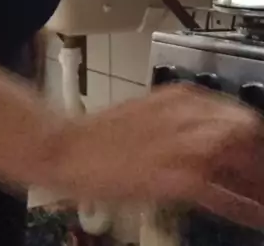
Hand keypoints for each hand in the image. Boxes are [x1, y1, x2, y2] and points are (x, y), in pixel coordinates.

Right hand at [51, 84, 263, 227]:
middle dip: (258, 157)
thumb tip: (214, 139)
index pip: (239, 116)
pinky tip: (253, 216)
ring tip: (262, 198)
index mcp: (183, 97)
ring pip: (241, 160)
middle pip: (246, 134)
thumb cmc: (103, 135)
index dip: (253, 139)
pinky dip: (244, 208)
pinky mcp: (178, 178)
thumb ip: (184, 122)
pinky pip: (224, 196)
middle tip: (261, 177)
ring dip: (256, 180)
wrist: (69, 146)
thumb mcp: (151, 114)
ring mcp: (185, 147)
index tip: (258, 154)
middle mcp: (189, 116)